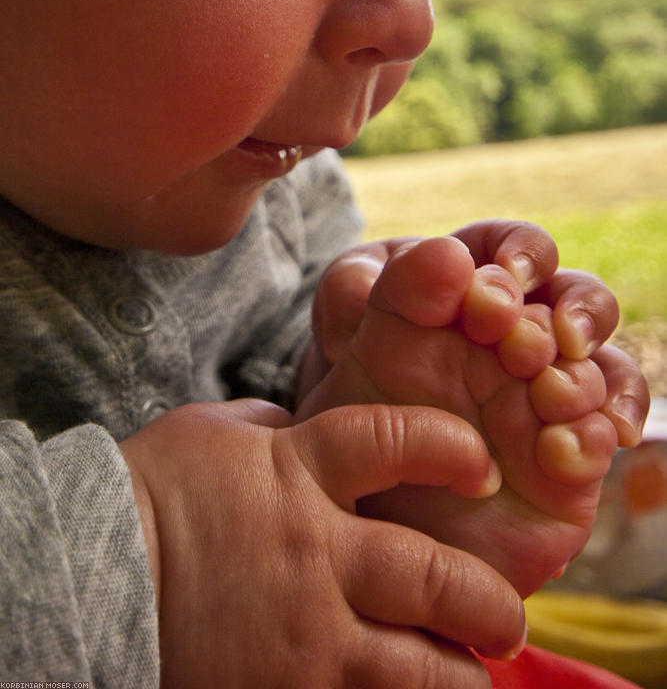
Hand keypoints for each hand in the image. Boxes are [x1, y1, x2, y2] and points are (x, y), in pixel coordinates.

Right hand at [121, 400, 525, 688]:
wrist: (84, 570)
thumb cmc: (150, 490)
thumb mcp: (216, 433)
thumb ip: (276, 429)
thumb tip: (307, 429)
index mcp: (297, 473)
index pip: (395, 442)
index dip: (450, 447)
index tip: (480, 463)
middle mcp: (315, 554)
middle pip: (434, 575)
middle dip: (486, 600)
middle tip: (505, 615)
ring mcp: (302, 634)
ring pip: (416, 669)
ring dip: (460, 677)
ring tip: (475, 678)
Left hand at [306, 220, 647, 447]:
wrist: (364, 500)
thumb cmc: (356, 403)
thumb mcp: (340, 342)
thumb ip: (359, 288)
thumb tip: (438, 256)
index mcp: (474, 293)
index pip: (516, 248)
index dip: (521, 253)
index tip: (502, 277)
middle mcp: (523, 338)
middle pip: (580, 299)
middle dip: (567, 313)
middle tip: (522, 345)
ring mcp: (551, 396)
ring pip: (606, 365)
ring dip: (586, 375)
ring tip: (548, 396)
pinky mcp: (571, 456)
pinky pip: (605, 434)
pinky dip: (597, 435)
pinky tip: (559, 451)